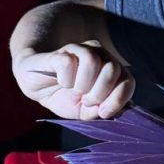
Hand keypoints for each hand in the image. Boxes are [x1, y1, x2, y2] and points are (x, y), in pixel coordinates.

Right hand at [12, 41, 134, 120]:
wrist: (36, 85)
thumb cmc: (63, 96)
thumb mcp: (85, 111)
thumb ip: (101, 110)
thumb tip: (116, 110)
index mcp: (110, 71)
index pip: (128, 80)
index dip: (119, 98)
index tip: (104, 112)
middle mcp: (99, 56)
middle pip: (113, 69)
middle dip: (100, 93)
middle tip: (86, 100)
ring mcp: (79, 51)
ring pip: (93, 61)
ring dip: (84, 85)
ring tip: (75, 91)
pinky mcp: (60, 52)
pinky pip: (69, 62)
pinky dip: (66, 79)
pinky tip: (61, 82)